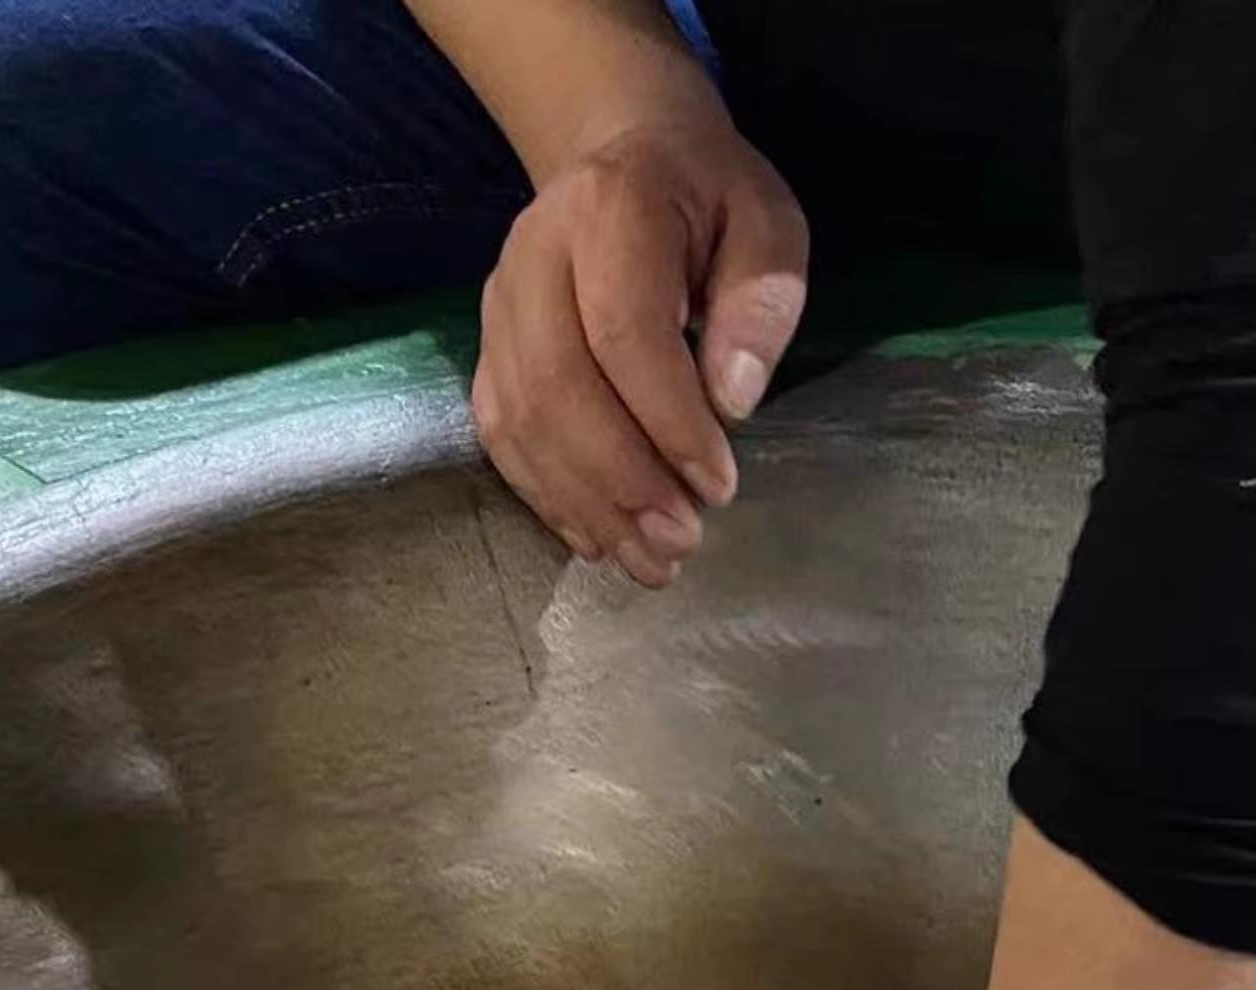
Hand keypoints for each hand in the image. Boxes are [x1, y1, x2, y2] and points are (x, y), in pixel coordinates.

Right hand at [472, 112, 807, 588]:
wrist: (624, 161)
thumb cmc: (707, 201)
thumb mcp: (766, 223)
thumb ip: (762, 299)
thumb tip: (733, 399)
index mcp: (609, 210)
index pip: (623, 332)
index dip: (669, 422)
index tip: (719, 485)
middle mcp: (532, 256)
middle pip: (558, 388)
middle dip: (623, 480)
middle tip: (683, 541)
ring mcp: (499, 308)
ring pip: (523, 423)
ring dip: (587, 506)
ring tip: (651, 562)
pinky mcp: (489, 352)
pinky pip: (503, 438)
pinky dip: (550, 499)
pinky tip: (600, 541)